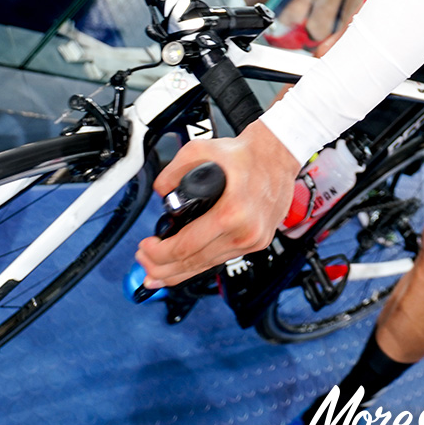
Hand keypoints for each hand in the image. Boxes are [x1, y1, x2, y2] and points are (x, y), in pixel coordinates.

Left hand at [134, 121, 298, 286]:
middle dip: (162, 269)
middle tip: (144, 267)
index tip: (145, 248)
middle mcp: (245, 232)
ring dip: (179, 272)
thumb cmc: (247, 154)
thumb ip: (173, 171)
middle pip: (194, 263)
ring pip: (208, 266)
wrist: (279, 154)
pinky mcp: (258, 242)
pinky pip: (222, 260)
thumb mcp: (201, 150)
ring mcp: (253, 240)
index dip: (159, 253)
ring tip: (157, 274)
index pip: (186, 247)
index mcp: (231, 213)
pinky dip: (200, 266)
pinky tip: (185, 268)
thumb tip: (162, 192)